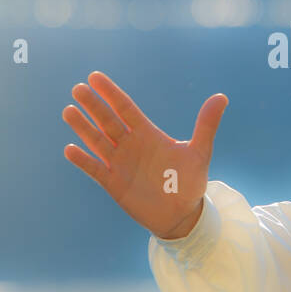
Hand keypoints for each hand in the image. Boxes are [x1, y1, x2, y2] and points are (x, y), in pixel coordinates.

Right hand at [62, 71, 227, 239]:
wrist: (182, 215)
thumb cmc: (190, 181)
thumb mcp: (200, 152)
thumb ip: (206, 125)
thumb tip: (222, 97)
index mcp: (148, 134)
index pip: (125, 107)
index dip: (110, 93)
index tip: (95, 77)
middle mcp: (130, 145)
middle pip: (107, 120)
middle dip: (93, 105)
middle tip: (77, 88)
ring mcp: (120, 164)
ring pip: (97, 141)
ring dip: (83, 128)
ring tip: (68, 111)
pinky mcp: (113, 183)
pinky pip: (95, 169)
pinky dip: (83, 160)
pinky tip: (70, 149)